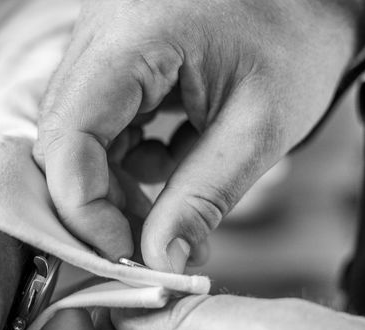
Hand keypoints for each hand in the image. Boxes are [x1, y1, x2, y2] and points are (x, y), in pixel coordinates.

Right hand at [36, 0, 364, 270]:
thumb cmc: (300, 41)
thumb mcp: (259, 127)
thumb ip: (203, 198)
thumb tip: (159, 262)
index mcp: (132, 38)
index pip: (68, 139)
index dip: (86, 209)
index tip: (127, 253)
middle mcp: (101, 33)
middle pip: (64, 142)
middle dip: (101, 203)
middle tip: (151, 242)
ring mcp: (105, 42)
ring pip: (79, 137)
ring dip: (116, 184)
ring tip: (172, 205)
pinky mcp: (117, 56)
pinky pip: (101, 122)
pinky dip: (128, 157)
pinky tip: (171, 158)